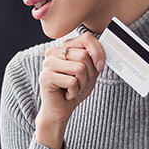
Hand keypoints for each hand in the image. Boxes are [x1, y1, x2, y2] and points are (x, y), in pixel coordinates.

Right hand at [36, 31, 104, 148]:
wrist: (59, 110)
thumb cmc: (73, 90)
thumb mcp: (89, 72)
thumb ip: (94, 60)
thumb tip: (102, 53)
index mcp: (63, 47)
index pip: (86, 38)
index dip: (98, 52)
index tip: (100, 66)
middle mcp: (53, 52)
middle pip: (84, 55)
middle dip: (89, 74)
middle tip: (81, 83)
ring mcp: (47, 64)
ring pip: (79, 68)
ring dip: (82, 84)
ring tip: (73, 88)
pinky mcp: (46, 77)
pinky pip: (72, 82)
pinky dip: (74, 92)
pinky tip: (67, 94)